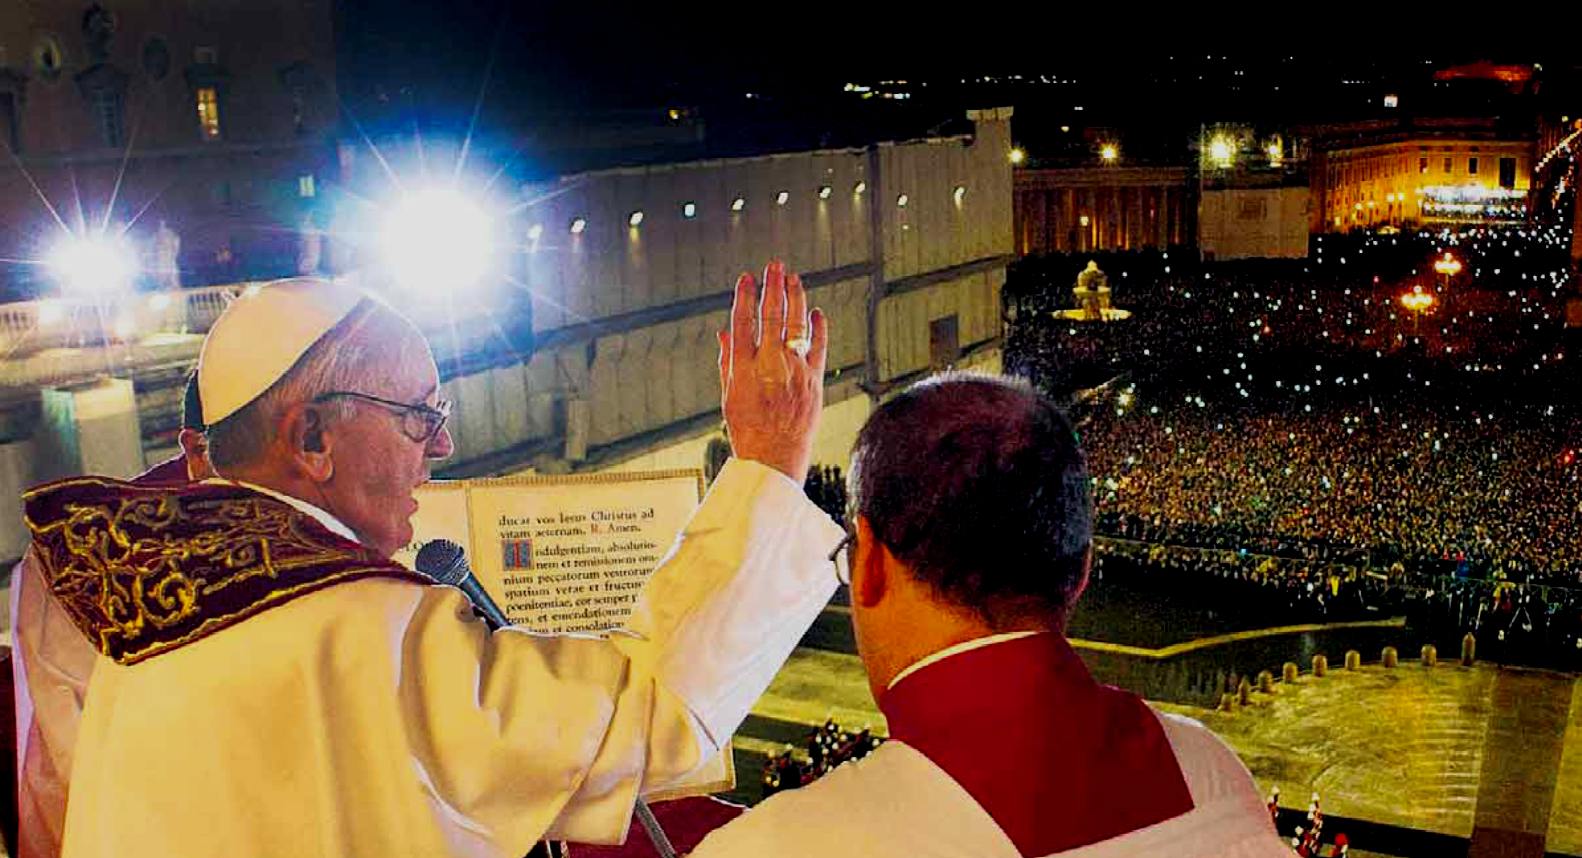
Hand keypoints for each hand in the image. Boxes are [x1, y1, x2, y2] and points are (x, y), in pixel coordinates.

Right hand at [717, 260, 828, 483]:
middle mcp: (770, 366)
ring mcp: (795, 372)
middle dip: (773, 287)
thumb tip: (724, 333)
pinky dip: (818, 328)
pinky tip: (816, 312)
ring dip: (796, 298)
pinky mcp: (814, 381)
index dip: (745, 297)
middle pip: (772, 317)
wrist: (775, 458)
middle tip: (775, 266)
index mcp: (744, 369)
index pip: (743, 322)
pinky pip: (818, 347)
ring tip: (794, 279)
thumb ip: (728, 361)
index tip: (747, 278)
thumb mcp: (729, 396)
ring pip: (797, 325)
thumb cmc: (748, 429)